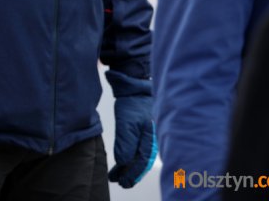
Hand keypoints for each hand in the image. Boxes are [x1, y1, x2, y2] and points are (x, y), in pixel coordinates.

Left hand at [106, 69, 156, 187]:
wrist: (136, 87)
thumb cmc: (134, 103)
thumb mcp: (127, 121)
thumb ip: (126, 142)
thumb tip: (123, 162)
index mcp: (151, 140)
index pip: (142, 163)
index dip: (132, 174)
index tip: (122, 182)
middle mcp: (152, 141)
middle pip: (141, 163)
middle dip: (130, 173)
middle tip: (118, 181)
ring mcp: (148, 137)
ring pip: (139, 157)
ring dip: (128, 167)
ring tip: (116, 174)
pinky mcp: (143, 133)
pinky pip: (138, 149)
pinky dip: (130, 157)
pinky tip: (123, 162)